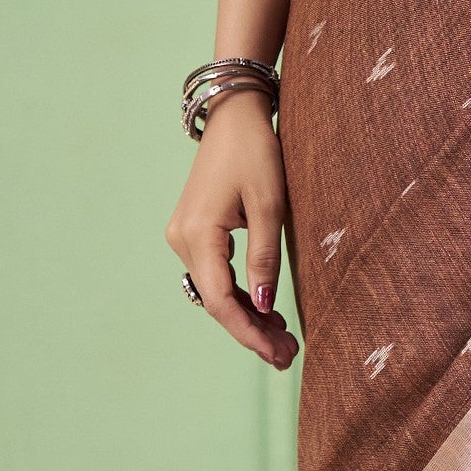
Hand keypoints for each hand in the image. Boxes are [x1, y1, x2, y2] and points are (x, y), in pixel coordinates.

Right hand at [165, 87, 297, 366]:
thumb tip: (264, 307)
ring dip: (246, 315)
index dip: (249, 333)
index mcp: (198, 235)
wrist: (235, 115)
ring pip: (214, 291)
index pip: (221, 301)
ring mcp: (183, 236)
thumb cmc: (256, 152)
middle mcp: (182, 240)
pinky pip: (213, 274)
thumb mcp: (270, 205)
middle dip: (251, 330)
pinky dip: (238, 294)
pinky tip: (264, 310)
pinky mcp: (193, 231)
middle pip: (215, 301)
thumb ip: (265, 259)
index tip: (279, 355)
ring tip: (282, 338)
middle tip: (288, 356)